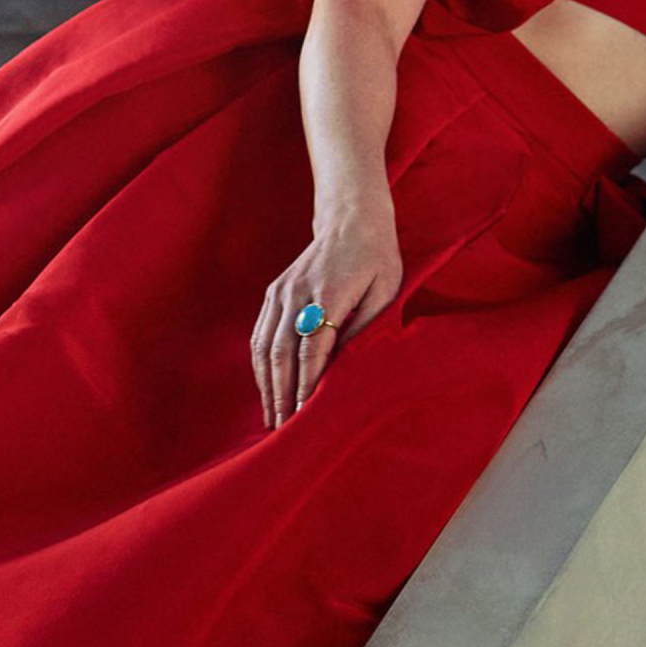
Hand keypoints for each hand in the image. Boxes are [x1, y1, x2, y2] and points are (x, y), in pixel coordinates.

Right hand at [251, 198, 402, 429]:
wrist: (350, 220)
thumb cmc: (377, 258)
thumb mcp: (385, 291)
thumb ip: (364, 327)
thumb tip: (343, 365)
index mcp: (328, 293)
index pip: (312, 348)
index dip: (306, 383)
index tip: (305, 414)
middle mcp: (297, 294)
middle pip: (281, 352)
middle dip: (281, 393)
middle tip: (283, 426)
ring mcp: (281, 292)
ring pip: (264, 345)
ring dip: (266, 383)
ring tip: (271, 414)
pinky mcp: (273, 292)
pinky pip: (260, 333)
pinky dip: (260, 363)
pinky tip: (266, 385)